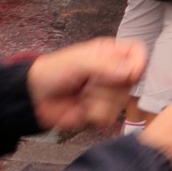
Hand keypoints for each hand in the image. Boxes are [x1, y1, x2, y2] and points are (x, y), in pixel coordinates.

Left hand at [28, 38, 146, 130]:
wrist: (34, 98)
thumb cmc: (51, 73)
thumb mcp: (77, 62)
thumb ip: (105, 65)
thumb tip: (131, 71)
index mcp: (111, 53)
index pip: (137, 53)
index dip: (137, 63)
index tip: (129, 74)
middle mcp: (114, 72)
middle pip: (131, 82)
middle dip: (107, 87)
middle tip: (89, 82)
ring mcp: (109, 93)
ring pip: (121, 102)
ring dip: (97, 102)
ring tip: (82, 95)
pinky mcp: (102, 111)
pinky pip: (109, 117)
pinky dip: (93, 115)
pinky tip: (81, 107)